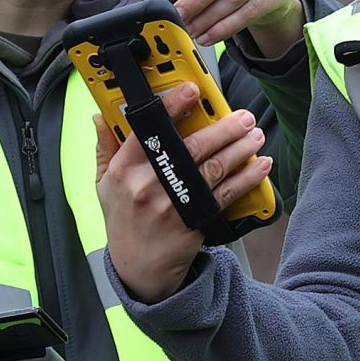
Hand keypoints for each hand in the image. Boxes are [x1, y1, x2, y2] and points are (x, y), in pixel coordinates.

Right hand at [94, 84, 272, 301]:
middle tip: (240, 116)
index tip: (191, 91)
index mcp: (124, 170)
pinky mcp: (192, 221)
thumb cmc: (124, 222)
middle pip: (190, 147)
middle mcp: (147, 185)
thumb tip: (100, 116)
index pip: (147, 129)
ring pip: (213, 168)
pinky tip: (260, 165)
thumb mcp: (104, 185)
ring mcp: (171, 204)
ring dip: (239, 148)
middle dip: (221, 128)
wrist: (138, 269)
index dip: (171, 107)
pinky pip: (225, 194)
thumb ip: (105, 148)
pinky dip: (246, 178)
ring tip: (254, 134)